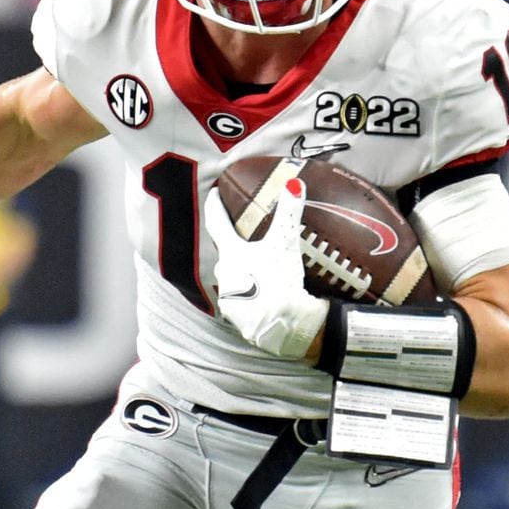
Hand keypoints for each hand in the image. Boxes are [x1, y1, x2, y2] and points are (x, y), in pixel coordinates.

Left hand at [203, 177, 326, 359]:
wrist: (284, 325)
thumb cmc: (280, 281)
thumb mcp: (286, 243)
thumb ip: (289, 212)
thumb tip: (293, 182)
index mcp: (231, 253)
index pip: (217, 222)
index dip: (215, 205)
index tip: (214, 193)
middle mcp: (224, 274)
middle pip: (226, 253)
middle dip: (234, 246)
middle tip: (247, 238)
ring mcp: (228, 297)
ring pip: (232, 278)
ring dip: (241, 273)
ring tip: (258, 269)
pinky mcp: (235, 317)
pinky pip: (239, 301)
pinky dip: (249, 296)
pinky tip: (261, 296)